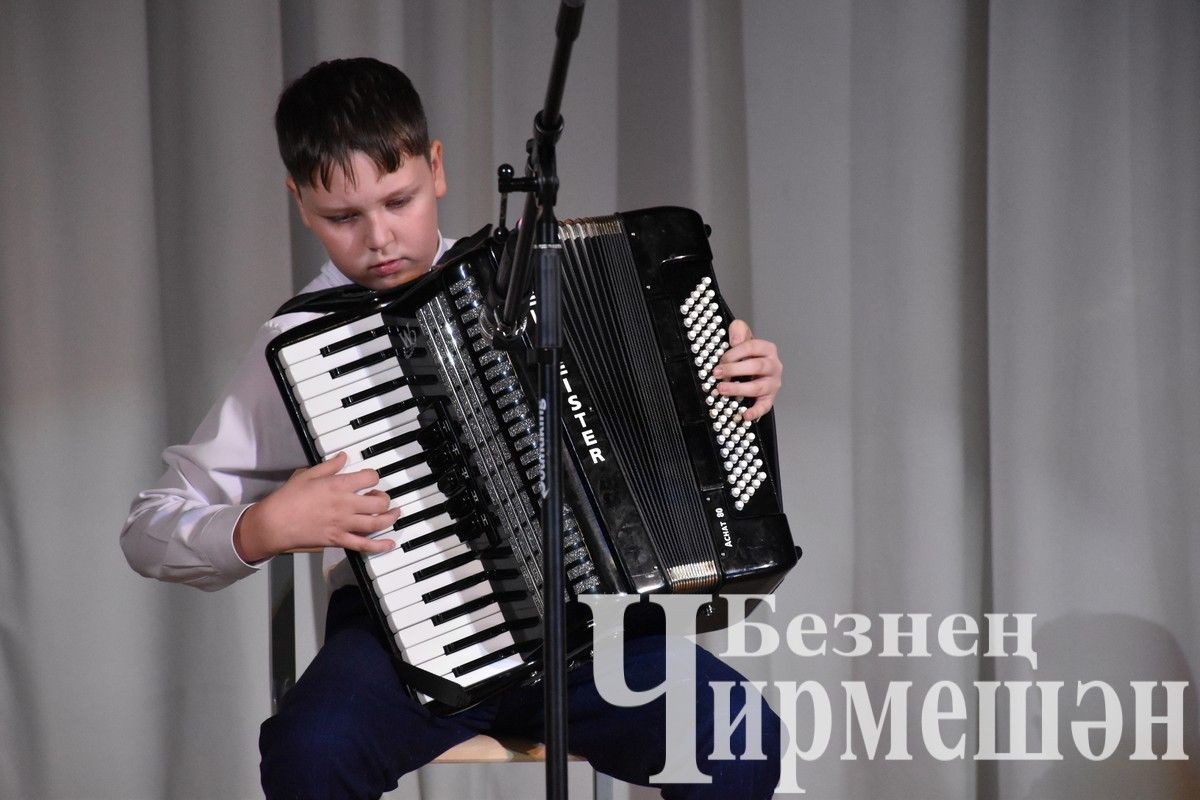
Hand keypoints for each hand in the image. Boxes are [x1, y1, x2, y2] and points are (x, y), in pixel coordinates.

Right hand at [233, 451, 400, 562]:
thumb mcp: (306, 474)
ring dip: (389, 518)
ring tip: (394, 514)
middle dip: (384, 499)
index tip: (370, 479)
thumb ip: (329, 466)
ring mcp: (343, 524)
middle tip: (381, 498)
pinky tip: (389, 543)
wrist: (274, 524)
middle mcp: (345, 505)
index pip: (369, 478)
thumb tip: (343, 457)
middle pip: (378, 502)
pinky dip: (379, 546)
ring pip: (376, 523)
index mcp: (338, 485)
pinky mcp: (338, 540)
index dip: (373, 477)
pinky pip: (363, 545)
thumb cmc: (287, 498)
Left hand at [711, 319, 781, 421]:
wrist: (755, 369)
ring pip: (757, 387)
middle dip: (733, 370)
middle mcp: (773, 366)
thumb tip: (735, 339)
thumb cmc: (747, 354)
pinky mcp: (769, 398)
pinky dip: (755, 412)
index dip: (733, 353)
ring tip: (721, 389)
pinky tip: (745, 415)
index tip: (720, 359)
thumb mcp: (743, 336)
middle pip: (755, 366)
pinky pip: (765, 406)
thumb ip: (739, 329)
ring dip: (738, 389)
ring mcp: (773, 383)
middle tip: (716, 373)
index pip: (751, 347)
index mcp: (767, 349)